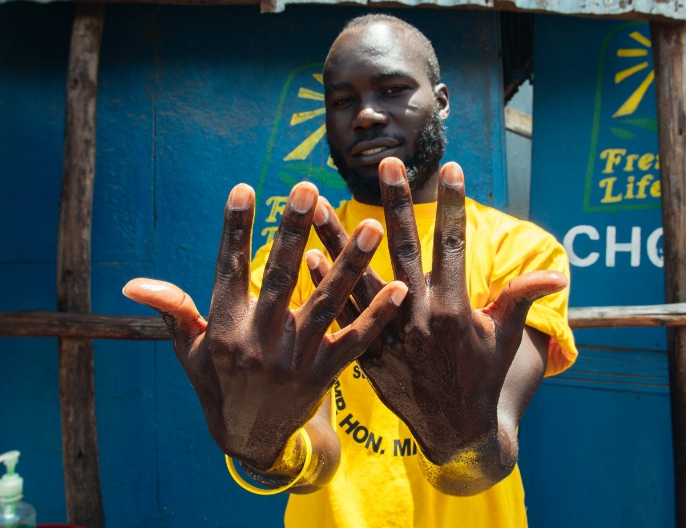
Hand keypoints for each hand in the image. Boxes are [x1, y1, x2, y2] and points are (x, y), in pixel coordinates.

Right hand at [123, 182, 406, 471]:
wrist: (250, 441)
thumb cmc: (218, 385)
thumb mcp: (191, 350)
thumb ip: (173, 310)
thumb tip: (132, 283)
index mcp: (226, 328)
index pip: (227, 269)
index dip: (234, 229)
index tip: (244, 188)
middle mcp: (260, 341)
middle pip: (280, 278)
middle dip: (293, 231)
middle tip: (308, 188)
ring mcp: (295, 360)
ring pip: (326, 304)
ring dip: (349, 264)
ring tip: (371, 226)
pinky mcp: (324, 375)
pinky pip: (355, 342)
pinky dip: (377, 316)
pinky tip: (399, 287)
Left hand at [308, 158, 566, 466]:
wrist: (453, 431)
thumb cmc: (482, 377)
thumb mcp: (504, 338)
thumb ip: (521, 298)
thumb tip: (559, 273)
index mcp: (454, 309)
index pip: (453, 246)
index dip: (454, 205)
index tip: (453, 168)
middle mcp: (418, 318)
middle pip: (404, 250)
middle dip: (397, 203)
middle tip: (387, 164)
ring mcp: (388, 335)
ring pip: (358, 277)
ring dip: (337, 238)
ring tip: (316, 203)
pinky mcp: (366, 353)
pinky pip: (340, 314)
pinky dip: (325, 285)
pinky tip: (310, 255)